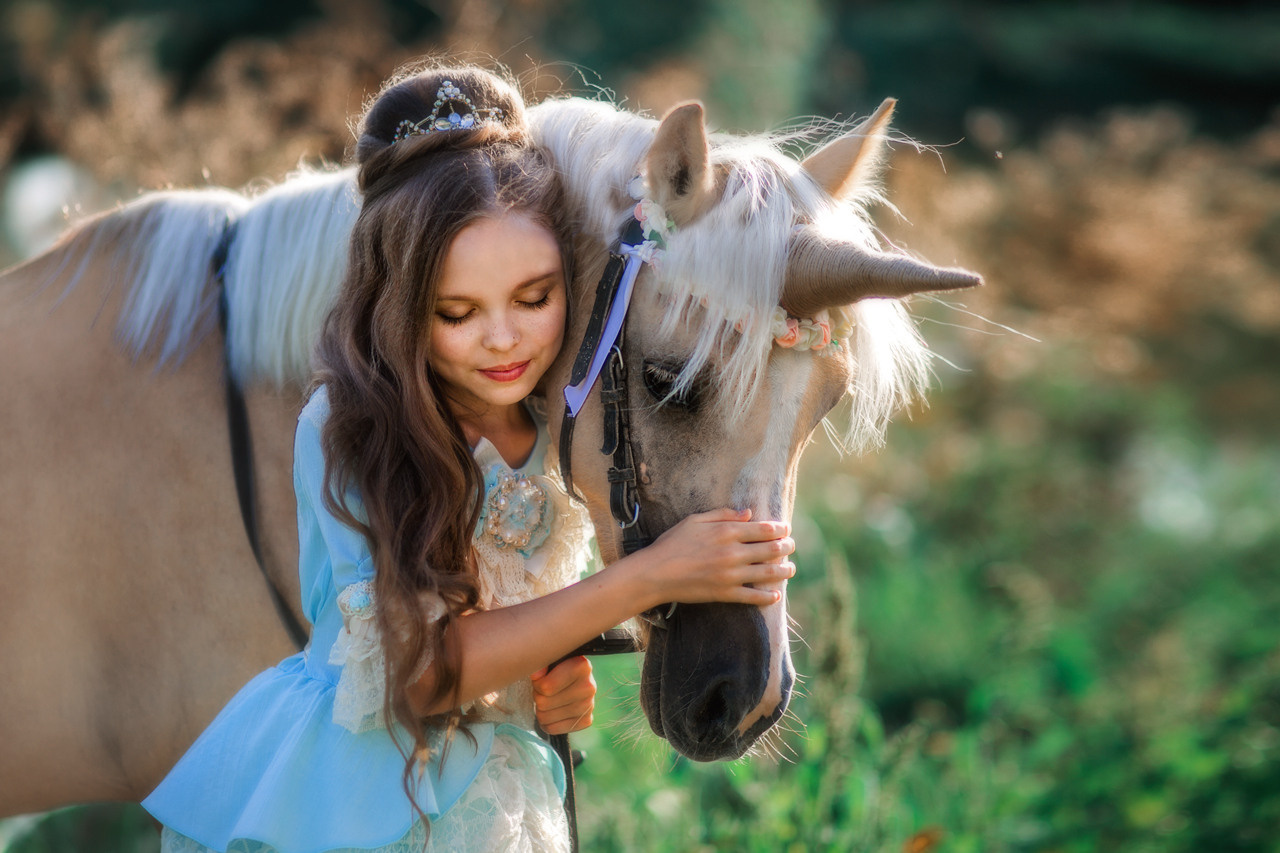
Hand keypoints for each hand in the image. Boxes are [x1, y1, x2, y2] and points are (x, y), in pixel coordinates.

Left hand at [531, 656, 596, 734]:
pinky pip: (553, 729)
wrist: (570, 679)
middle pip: (544, 703)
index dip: (537, 684)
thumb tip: (537, 674)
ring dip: (541, 710)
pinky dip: (547, 723)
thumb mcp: (547, 659)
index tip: (540, 678)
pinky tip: (552, 711)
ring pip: (545, 717)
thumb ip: (540, 662)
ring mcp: (589, 705)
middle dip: (538, 697)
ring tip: (547, 699)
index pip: (546, 687)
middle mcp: (589, 686)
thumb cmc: (555, 668)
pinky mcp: (586, 720)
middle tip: (543, 690)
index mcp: (581, 665)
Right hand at [621, 508, 795, 609]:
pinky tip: (776, 595)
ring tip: (790, 569)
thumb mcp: (695, 520)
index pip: (764, 529)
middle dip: (786, 547)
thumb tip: (749, 513)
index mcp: (726, 532)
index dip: (780, 529)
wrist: (655, 573)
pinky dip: (768, 596)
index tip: (786, 529)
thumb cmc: (673, 543)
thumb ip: (723, 514)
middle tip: (792, 546)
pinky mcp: (725, 594)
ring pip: (767, 573)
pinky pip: (753, 596)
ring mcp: (730, 575)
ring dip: (784, 570)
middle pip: (770, 550)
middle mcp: (733, 553)